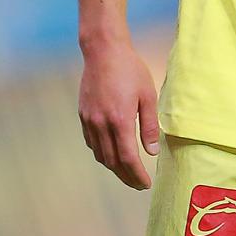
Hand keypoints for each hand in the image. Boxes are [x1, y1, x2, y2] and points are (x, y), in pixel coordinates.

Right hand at [78, 37, 159, 189]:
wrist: (103, 52)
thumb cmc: (130, 70)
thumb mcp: (147, 94)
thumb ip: (149, 125)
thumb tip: (151, 152)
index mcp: (120, 120)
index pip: (128, 158)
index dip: (137, 175)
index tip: (146, 183)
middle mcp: (101, 124)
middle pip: (113, 162)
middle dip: (126, 176)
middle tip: (138, 184)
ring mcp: (90, 120)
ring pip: (100, 155)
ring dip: (113, 167)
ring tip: (127, 172)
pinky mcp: (83, 115)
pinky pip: (92, 142)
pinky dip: (102, 153)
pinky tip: (111, 153)